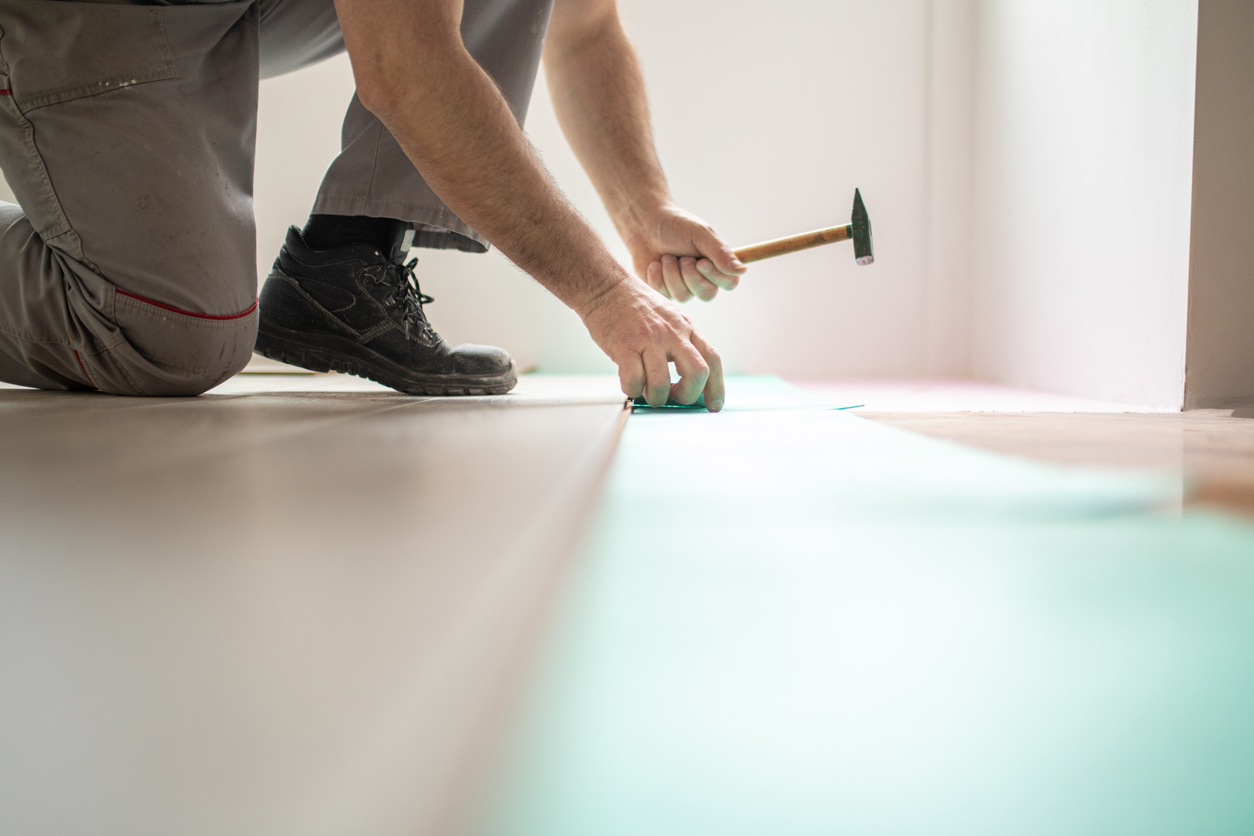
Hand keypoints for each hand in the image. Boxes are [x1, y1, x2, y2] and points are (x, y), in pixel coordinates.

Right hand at [579, 275, 723, 410]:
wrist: (606, 286)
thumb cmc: (636, 305)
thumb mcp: (670, 317)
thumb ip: (682, 342)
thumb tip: (690, 378)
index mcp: (686, 327)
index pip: (713, 359)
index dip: (717, 387)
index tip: (714, 405)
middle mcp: (672, 333)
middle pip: (697, 373)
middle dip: (688, 396)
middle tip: (674, 398)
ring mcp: (649, 339)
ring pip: (662, 384)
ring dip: (655, 398)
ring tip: (647, 393)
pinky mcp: (625, 346)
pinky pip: (634, 380)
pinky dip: (632, 390)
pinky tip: (629, 384)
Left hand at [623, 204, 746, 302]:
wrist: (645, 225)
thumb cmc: (676, 226)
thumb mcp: (700, 235)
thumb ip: (720, 253)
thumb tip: (742, 270)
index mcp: (717, 264)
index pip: (730, 283)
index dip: (716, 276)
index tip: (701, 261)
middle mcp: (702, 279)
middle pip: (708, 295)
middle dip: (691, 276)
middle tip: (682, 258)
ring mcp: (683, 287)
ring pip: (684, 296)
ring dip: (672, 274)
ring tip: (666, 257)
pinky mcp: (663, 291)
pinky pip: (664, 294)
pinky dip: (658, 276)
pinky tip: (655, 264)